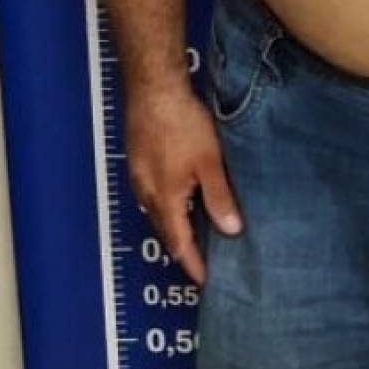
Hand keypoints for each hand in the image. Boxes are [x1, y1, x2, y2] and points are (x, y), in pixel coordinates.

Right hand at [124, 81, 242, 285]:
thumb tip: (230, 229)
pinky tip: (180, 199)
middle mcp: (146, 193)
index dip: (192, 264)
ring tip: (195, 235)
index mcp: (165, 198)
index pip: (178, 244)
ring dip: (174, 227)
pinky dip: (167, 207)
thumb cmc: (180, 121)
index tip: (204, 280)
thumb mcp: (209, 162)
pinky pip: (152, 195)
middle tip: (202, 263)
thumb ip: (218, 197)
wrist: (152, 88)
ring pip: (157, 213)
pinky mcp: (138, 161)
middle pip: (165, 232)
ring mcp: (139, 177)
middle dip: (183, 250)